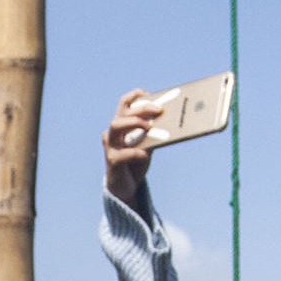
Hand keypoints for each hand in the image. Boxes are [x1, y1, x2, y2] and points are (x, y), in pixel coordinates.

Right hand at [102, 90, 163, 207]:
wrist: (126, 187)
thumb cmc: (136, 162)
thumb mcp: (148, 145)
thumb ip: (154, 133)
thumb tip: (171, 121)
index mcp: (121, 125)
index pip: (124, 104)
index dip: (135, 96)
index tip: (149, 94)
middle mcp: (113, 133)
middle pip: (123, 113)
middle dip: (141, 109)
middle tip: (159, 110)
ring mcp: (110, 146)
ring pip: (116, 126)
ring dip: (133, 123)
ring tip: (149, 126)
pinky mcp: (112, 161)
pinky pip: (122, 154)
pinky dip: (135, 153)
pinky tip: (145, 155)